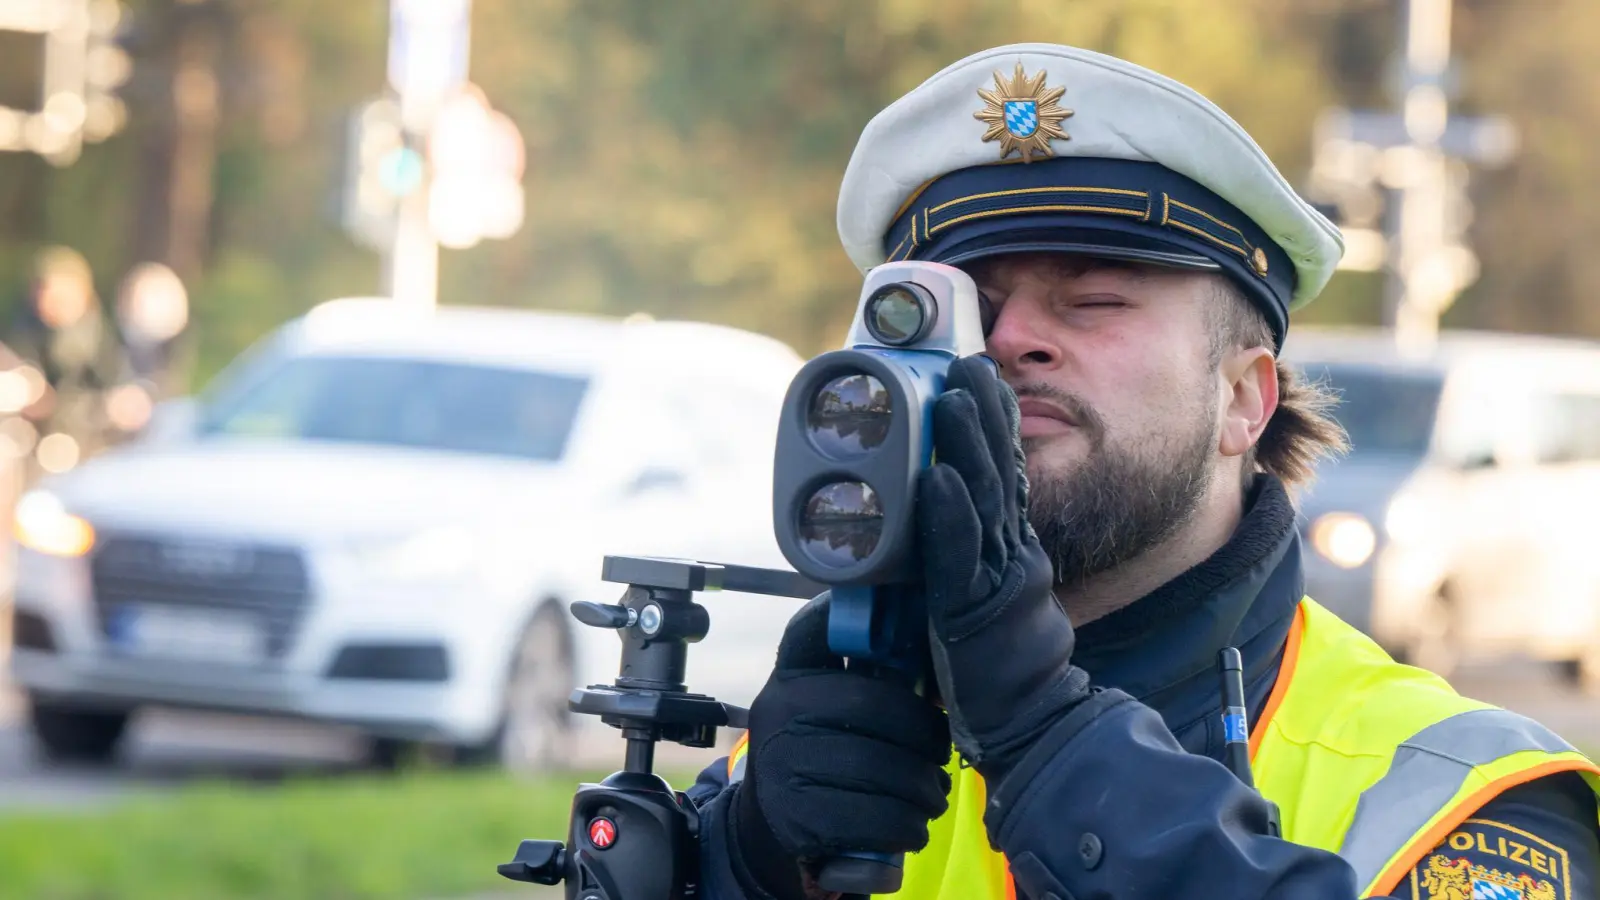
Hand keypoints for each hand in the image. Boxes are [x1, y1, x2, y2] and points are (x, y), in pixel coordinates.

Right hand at [734, 593, 951, 898]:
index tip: (907, 634)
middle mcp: (780, 711)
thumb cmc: (817, 761)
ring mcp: (781, 765)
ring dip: (924, 790)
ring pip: (882, 769)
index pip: (821, 632)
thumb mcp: (824, 712)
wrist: (767, 832)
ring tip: (934, 796)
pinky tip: (914, 826)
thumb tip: (939, 666)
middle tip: (942, 758)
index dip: (865, 622)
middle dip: (926, 737)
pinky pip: (873, 818)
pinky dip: (906, 826)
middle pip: (878, 708)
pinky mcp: (794, 818)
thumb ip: (864, 683)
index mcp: (792, 677)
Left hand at [916, 355, 1090, 781]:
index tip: (981, 378)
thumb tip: (953, 518)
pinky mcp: (976, 610)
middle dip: (983, 416)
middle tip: (970, 364)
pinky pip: (961, 558)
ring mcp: (996, 580)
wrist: (1032, 722)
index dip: (993, 426)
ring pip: (981, 502)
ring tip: (953, 399)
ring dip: (966, 448)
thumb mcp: (991, 596)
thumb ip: (979, 558)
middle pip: (997, 474)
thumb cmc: (1003, 668)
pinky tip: (936, 482)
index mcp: (1012, 550)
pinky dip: (949, 518)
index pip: (1003, 476)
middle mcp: (1009, 555)